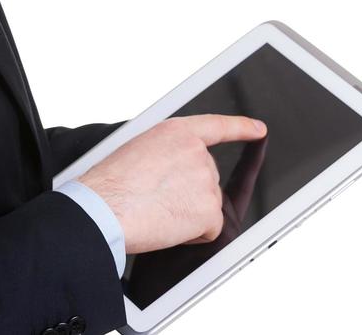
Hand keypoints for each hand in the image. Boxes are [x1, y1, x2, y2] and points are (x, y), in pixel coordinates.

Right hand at [77, 114, 266, 254]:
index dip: (240, 128)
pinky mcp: (209, 209)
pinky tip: (168, 226)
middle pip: (207, 177)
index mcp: (177, 131)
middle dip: (188, 192)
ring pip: (206, 204)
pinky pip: (210, 228)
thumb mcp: (137, 148)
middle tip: (156, 199)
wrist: (103, 207)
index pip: (217, 126)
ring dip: (187, 214)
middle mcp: (197, 152)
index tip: (258, 129)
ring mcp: (206, 180)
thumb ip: (165, 153)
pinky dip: (192, 234)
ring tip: (156, 211)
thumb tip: (172, 171)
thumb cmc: (109, 183)